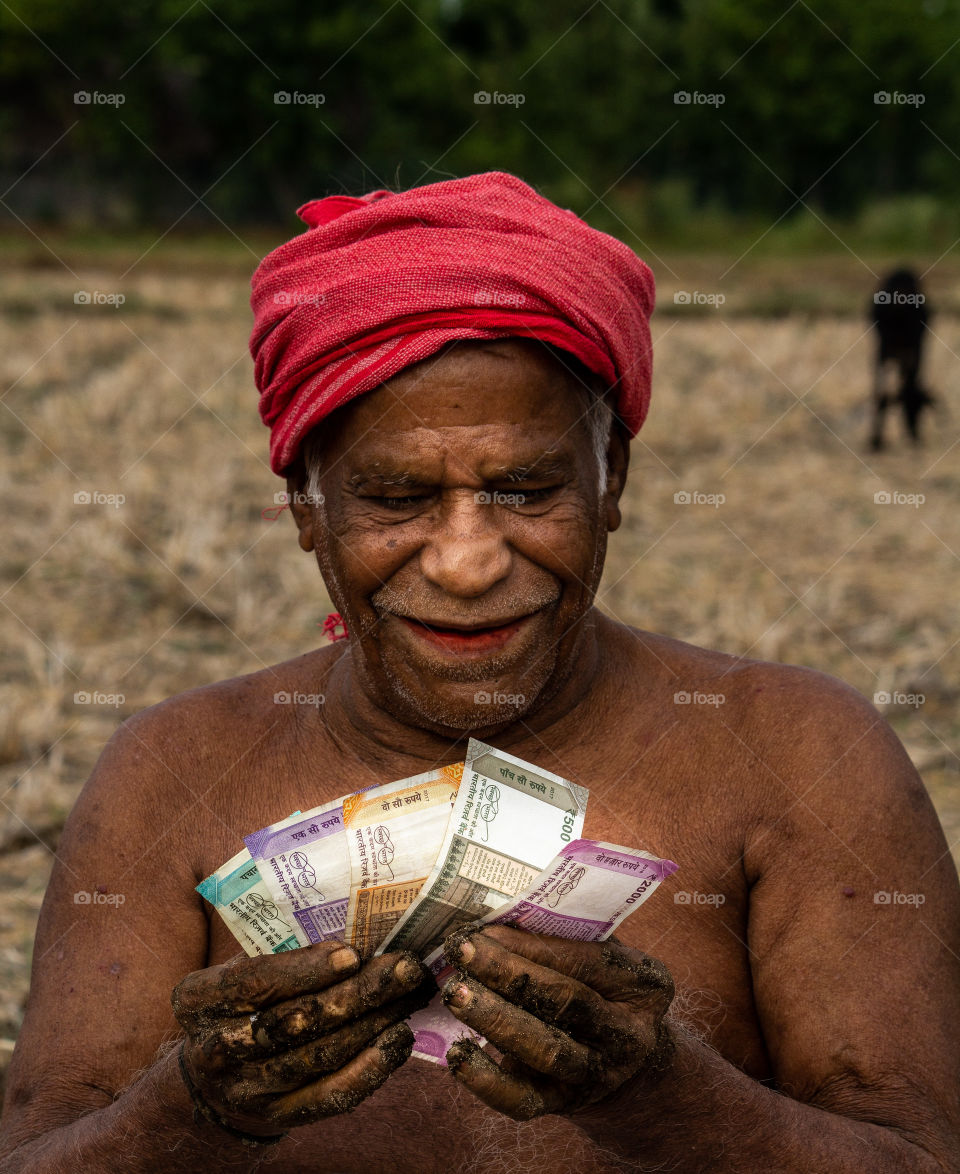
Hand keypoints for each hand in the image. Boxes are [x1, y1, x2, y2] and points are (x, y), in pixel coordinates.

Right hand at [171, 941, 432, 1135]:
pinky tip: (399, 1040)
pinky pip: (330, 1095)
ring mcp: (246, 1089)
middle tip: (405, 966)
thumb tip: (354, 925)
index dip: (304, 969)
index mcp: (199, 999)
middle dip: (356, 992)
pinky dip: (369, 1068)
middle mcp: (215, 1049)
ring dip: (373, 1023)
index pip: (253, 982)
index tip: (352, 953)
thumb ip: (281, 948)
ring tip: (411, 993)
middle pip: (294, 1021)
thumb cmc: (241, 1002)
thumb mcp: (240, 968)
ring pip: (318, 1056)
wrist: (214, 1079)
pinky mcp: (278, 1117)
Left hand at [440, 925, 673, 1119]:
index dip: (533, 946)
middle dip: (509, 974)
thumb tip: (496, 916)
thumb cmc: (599, 987)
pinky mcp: (565, 1104)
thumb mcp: (602, 957)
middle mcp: (628, 1035)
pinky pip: (524, 1101)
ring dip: (495, 1019)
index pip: (586, 962)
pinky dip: (488, 1081)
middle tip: (463, 951)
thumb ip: (564, 938)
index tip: (485, 929)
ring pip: (546, 1050)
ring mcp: (599, 1075)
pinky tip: (458, 1054)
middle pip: (566, 1003)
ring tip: (455, 991)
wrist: (625, 1059)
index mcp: (644, 986)